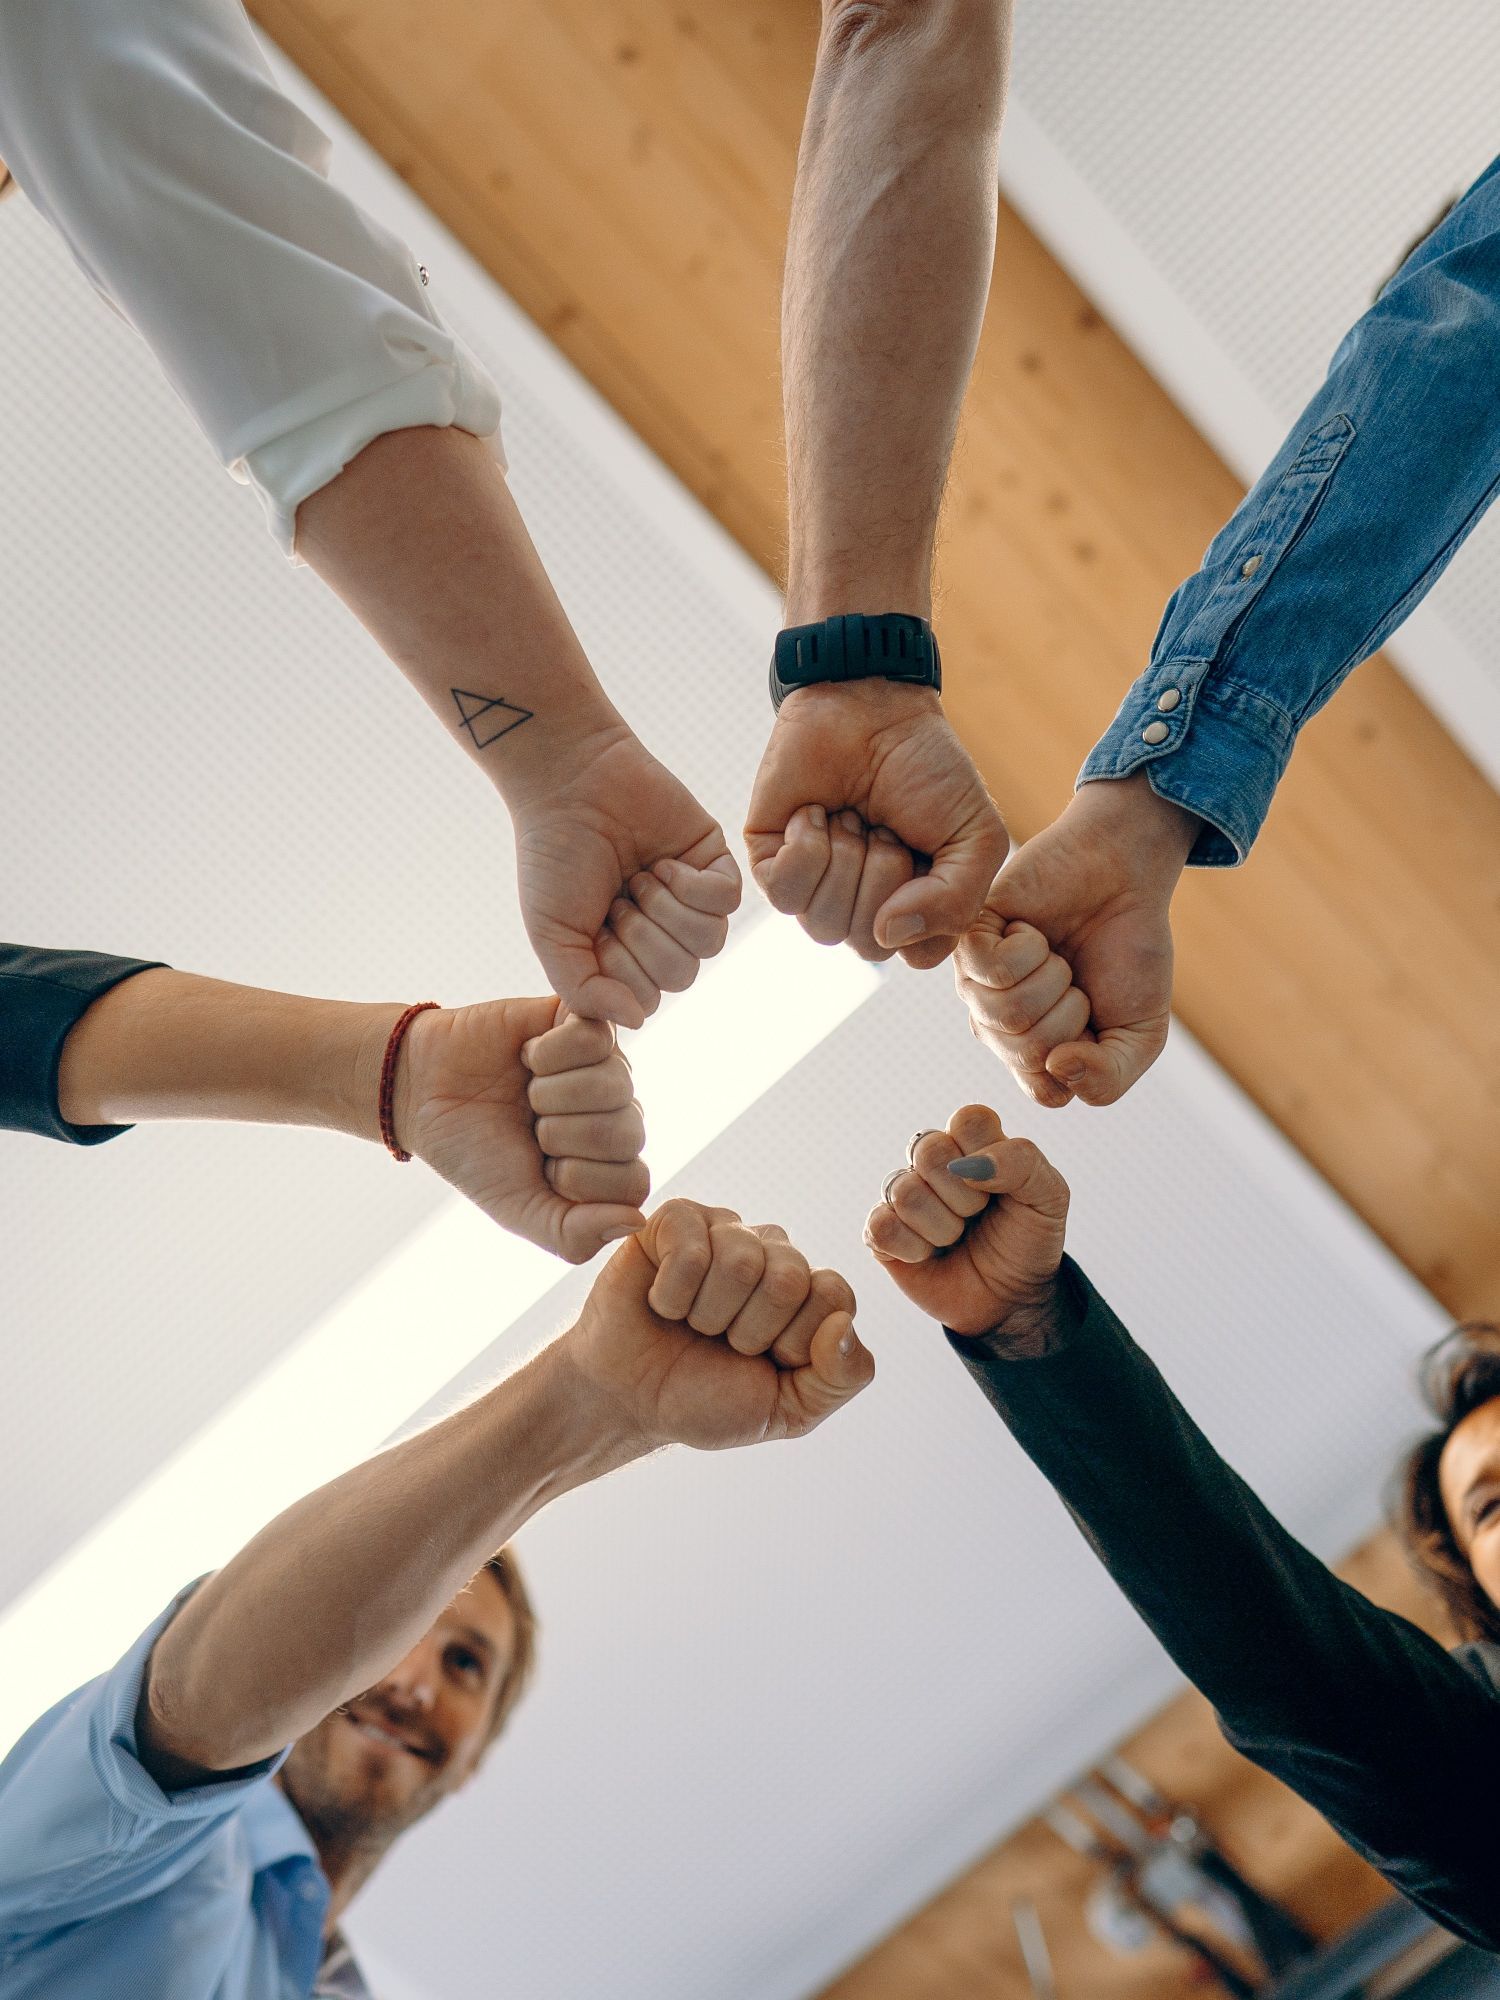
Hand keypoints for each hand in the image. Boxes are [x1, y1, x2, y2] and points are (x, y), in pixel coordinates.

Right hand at [396, 1000, 648, 1262]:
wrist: (424, 1092)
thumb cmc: (475, 1154)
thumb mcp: (517, 1209)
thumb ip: (572, 1233)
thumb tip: (636, 1221)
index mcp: (611, 1164)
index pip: (634, 1182)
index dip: (578, 1178)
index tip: (541, 1169)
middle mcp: (618, 1113)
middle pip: (628, 1131)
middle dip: (561, 1135)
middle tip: (530, 1126)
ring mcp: (606, 1065)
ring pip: (615, 1082)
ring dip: (550, 1093)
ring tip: (528, 1091)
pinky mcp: (582, 1020)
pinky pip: (595, 1036)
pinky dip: (549, 1052)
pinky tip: (529, 1055)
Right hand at [510, 725, 741, 1028]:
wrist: (570, 782)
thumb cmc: (553, 858)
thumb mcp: (552, 936)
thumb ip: (584, 991)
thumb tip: (637, 1022)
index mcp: (624, 958)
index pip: (645, 1000)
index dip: (619, 968)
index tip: (591, 927)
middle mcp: (662, 935)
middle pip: (682, 975)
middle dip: (642, 935)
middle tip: (615, 896)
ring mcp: (692, 901)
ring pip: (710, 942)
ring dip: (666, 909)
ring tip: (638, 878)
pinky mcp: (715, 865)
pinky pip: (726, 903)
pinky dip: (690, 884)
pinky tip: (663, 862)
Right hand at [563, 1199, 873, 1449]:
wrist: (627, 1402)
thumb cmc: (705, 1400)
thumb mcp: (788, 1411)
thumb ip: (841, 1377)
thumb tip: (843, 1324)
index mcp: (808, 1291)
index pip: (833, 1294)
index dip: (794, 1342)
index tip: (763, 1361)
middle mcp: (773, 1251)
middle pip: (790, 1276)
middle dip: (749, 1332)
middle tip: (720, 1343)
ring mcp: (726, 1230)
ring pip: (741, 1261)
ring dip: (708, 1315)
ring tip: (690, 1325)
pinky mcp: (676, 1220)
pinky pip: (691, 1248)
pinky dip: (672, 1294)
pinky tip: (662, 1303)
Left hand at [745, 681, 1008, 965]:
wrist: (870, 703)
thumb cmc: (928, 767)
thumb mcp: (975, 836)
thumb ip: (957, 903)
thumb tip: (887, 937)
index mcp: (912, 909)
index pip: (916, 953)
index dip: (928, 901)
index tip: (928, 846)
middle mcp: (861, 907)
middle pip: (866, 943)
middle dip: (883, 872)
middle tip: (885, 822)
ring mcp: (814, 888)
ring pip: (824, 925)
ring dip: (847, 857)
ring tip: (852, 814)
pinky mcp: (770, 863)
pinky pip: (784, 896)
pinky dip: (807, 846)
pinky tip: (815, 813)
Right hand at [864, 1105, 1068, 1337]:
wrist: (1011, 1301)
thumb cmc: (1027, 1241)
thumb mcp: (1049, 1199)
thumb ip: (1023, 1163)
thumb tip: (968, 1165)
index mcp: (973, 1142)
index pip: (968, 1119)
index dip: (987, 1156)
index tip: (1002, 1186)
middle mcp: (933, 1161)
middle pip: (930, 1150)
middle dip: (966, 1198)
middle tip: (979, 1216)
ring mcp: (903, 1194)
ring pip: (905, 1192)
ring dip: (943, 1228)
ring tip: (956, 1238)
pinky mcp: (879, 1232)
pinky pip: (881, 1226)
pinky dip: (913, 1249)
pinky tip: (929, 1255)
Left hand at [955, 774, 1198, 1107]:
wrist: (1120, 875)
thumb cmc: (1129, 952)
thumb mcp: (1142, 1032)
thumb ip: (1110, 1077)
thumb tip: (1057, 1068)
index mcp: (1037, 1055)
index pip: (1046, 1091)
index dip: (1085, 1057)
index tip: (1097, 1019)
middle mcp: (999, 1027)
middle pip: (1027, 1053)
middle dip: (1072, 1011)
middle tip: (1076, 977)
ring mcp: (979, 986)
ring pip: (1007, 1013)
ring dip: (1052, 976)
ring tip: (1056, 953)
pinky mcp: (967, 942)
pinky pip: (992, 969)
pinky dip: (1029, 947)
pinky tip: (1032, 931)